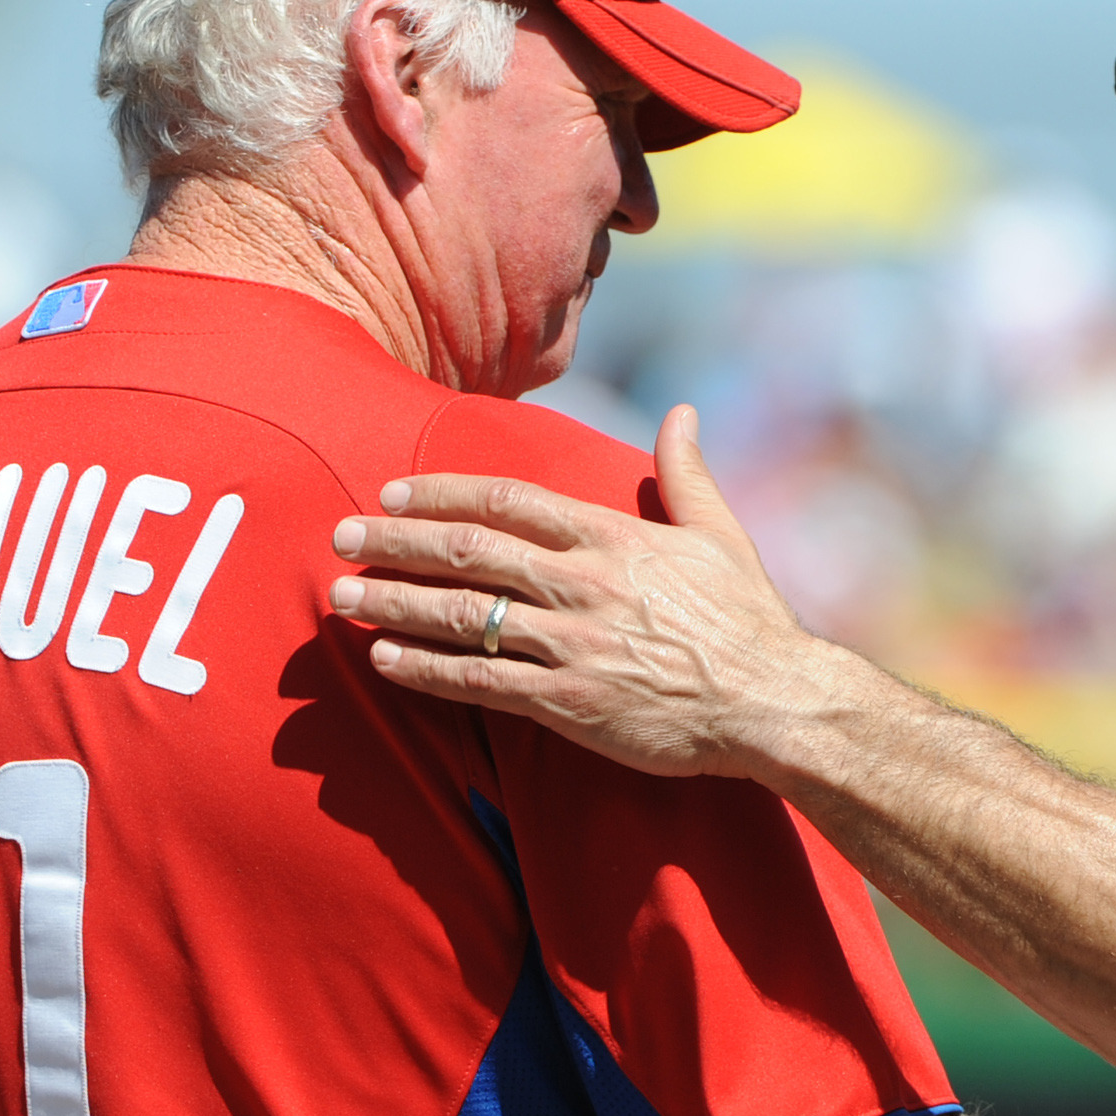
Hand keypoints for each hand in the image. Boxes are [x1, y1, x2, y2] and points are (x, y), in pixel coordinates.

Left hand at [327, 405, 832, 778]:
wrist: (774, 702)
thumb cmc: (749, 621)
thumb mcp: (721, 534)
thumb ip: (685, 473)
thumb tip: (682, 412)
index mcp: (613, 538)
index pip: (509, 502)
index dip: (443, 493)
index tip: (394, 491)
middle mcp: (584, 584)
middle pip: (470, 552)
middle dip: (396, 541)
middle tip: (341, 535)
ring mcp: (574, 644)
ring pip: (465, 615)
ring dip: (395, 603)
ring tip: (341, 597)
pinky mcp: (571, 703)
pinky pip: (483, 682)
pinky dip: (428, 670)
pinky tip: (386, 660)